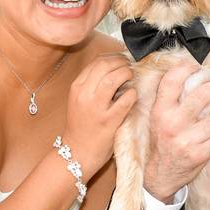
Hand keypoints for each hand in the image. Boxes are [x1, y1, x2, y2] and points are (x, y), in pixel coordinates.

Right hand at [63, 53, 136, 175]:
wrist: (77, 152)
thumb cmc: (82, 125)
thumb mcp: (80, 99)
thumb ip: (92, 83)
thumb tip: (114, 65)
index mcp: (77, 87)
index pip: (96, 62)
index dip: (113, 57)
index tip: (122, 59)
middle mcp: (84, 94)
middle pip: (105, 65)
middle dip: (122, 62)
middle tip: (130, 66)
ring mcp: (96, 107)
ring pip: (114, 78)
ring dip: (127, 74)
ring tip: (131, 77)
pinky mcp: (109, 120)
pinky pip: (126, 99)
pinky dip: (132, 93)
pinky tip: (132, 95)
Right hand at [144, 63, 209, 202]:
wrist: (161, 174)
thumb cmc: (163, 141)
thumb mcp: (158, 117)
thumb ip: (170, 97)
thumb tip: (189, 70)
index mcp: (160, 110)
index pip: (172, 80)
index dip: (188, 67)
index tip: (201, 65)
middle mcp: (172, 123)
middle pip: (203, 94)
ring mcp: (187, 140)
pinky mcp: (200, 154)